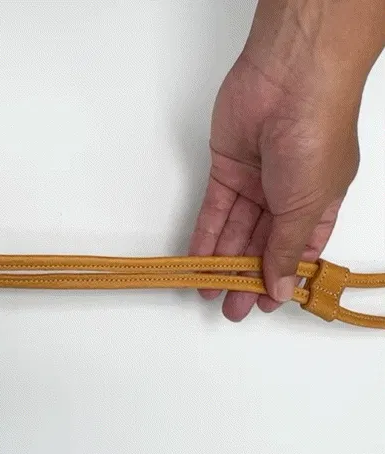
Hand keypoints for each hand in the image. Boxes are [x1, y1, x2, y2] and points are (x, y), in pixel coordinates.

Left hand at [189, 53, 361, 321]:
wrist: (288, 83)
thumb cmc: (314, 138)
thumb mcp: (306, 205)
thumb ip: (286, 248)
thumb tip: (280, 287)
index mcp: (319, 203)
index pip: (297, 250)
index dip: (281, 277)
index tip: (264, 304)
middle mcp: (287, 193)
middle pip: (262, 244)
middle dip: (246, 277)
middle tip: (231, 308)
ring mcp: (255, 181)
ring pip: (235, 231)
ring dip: (221, 262)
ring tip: (209, 293)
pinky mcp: (226, 169)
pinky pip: (214, 210)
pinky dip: (205, 237)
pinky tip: (197, 262)